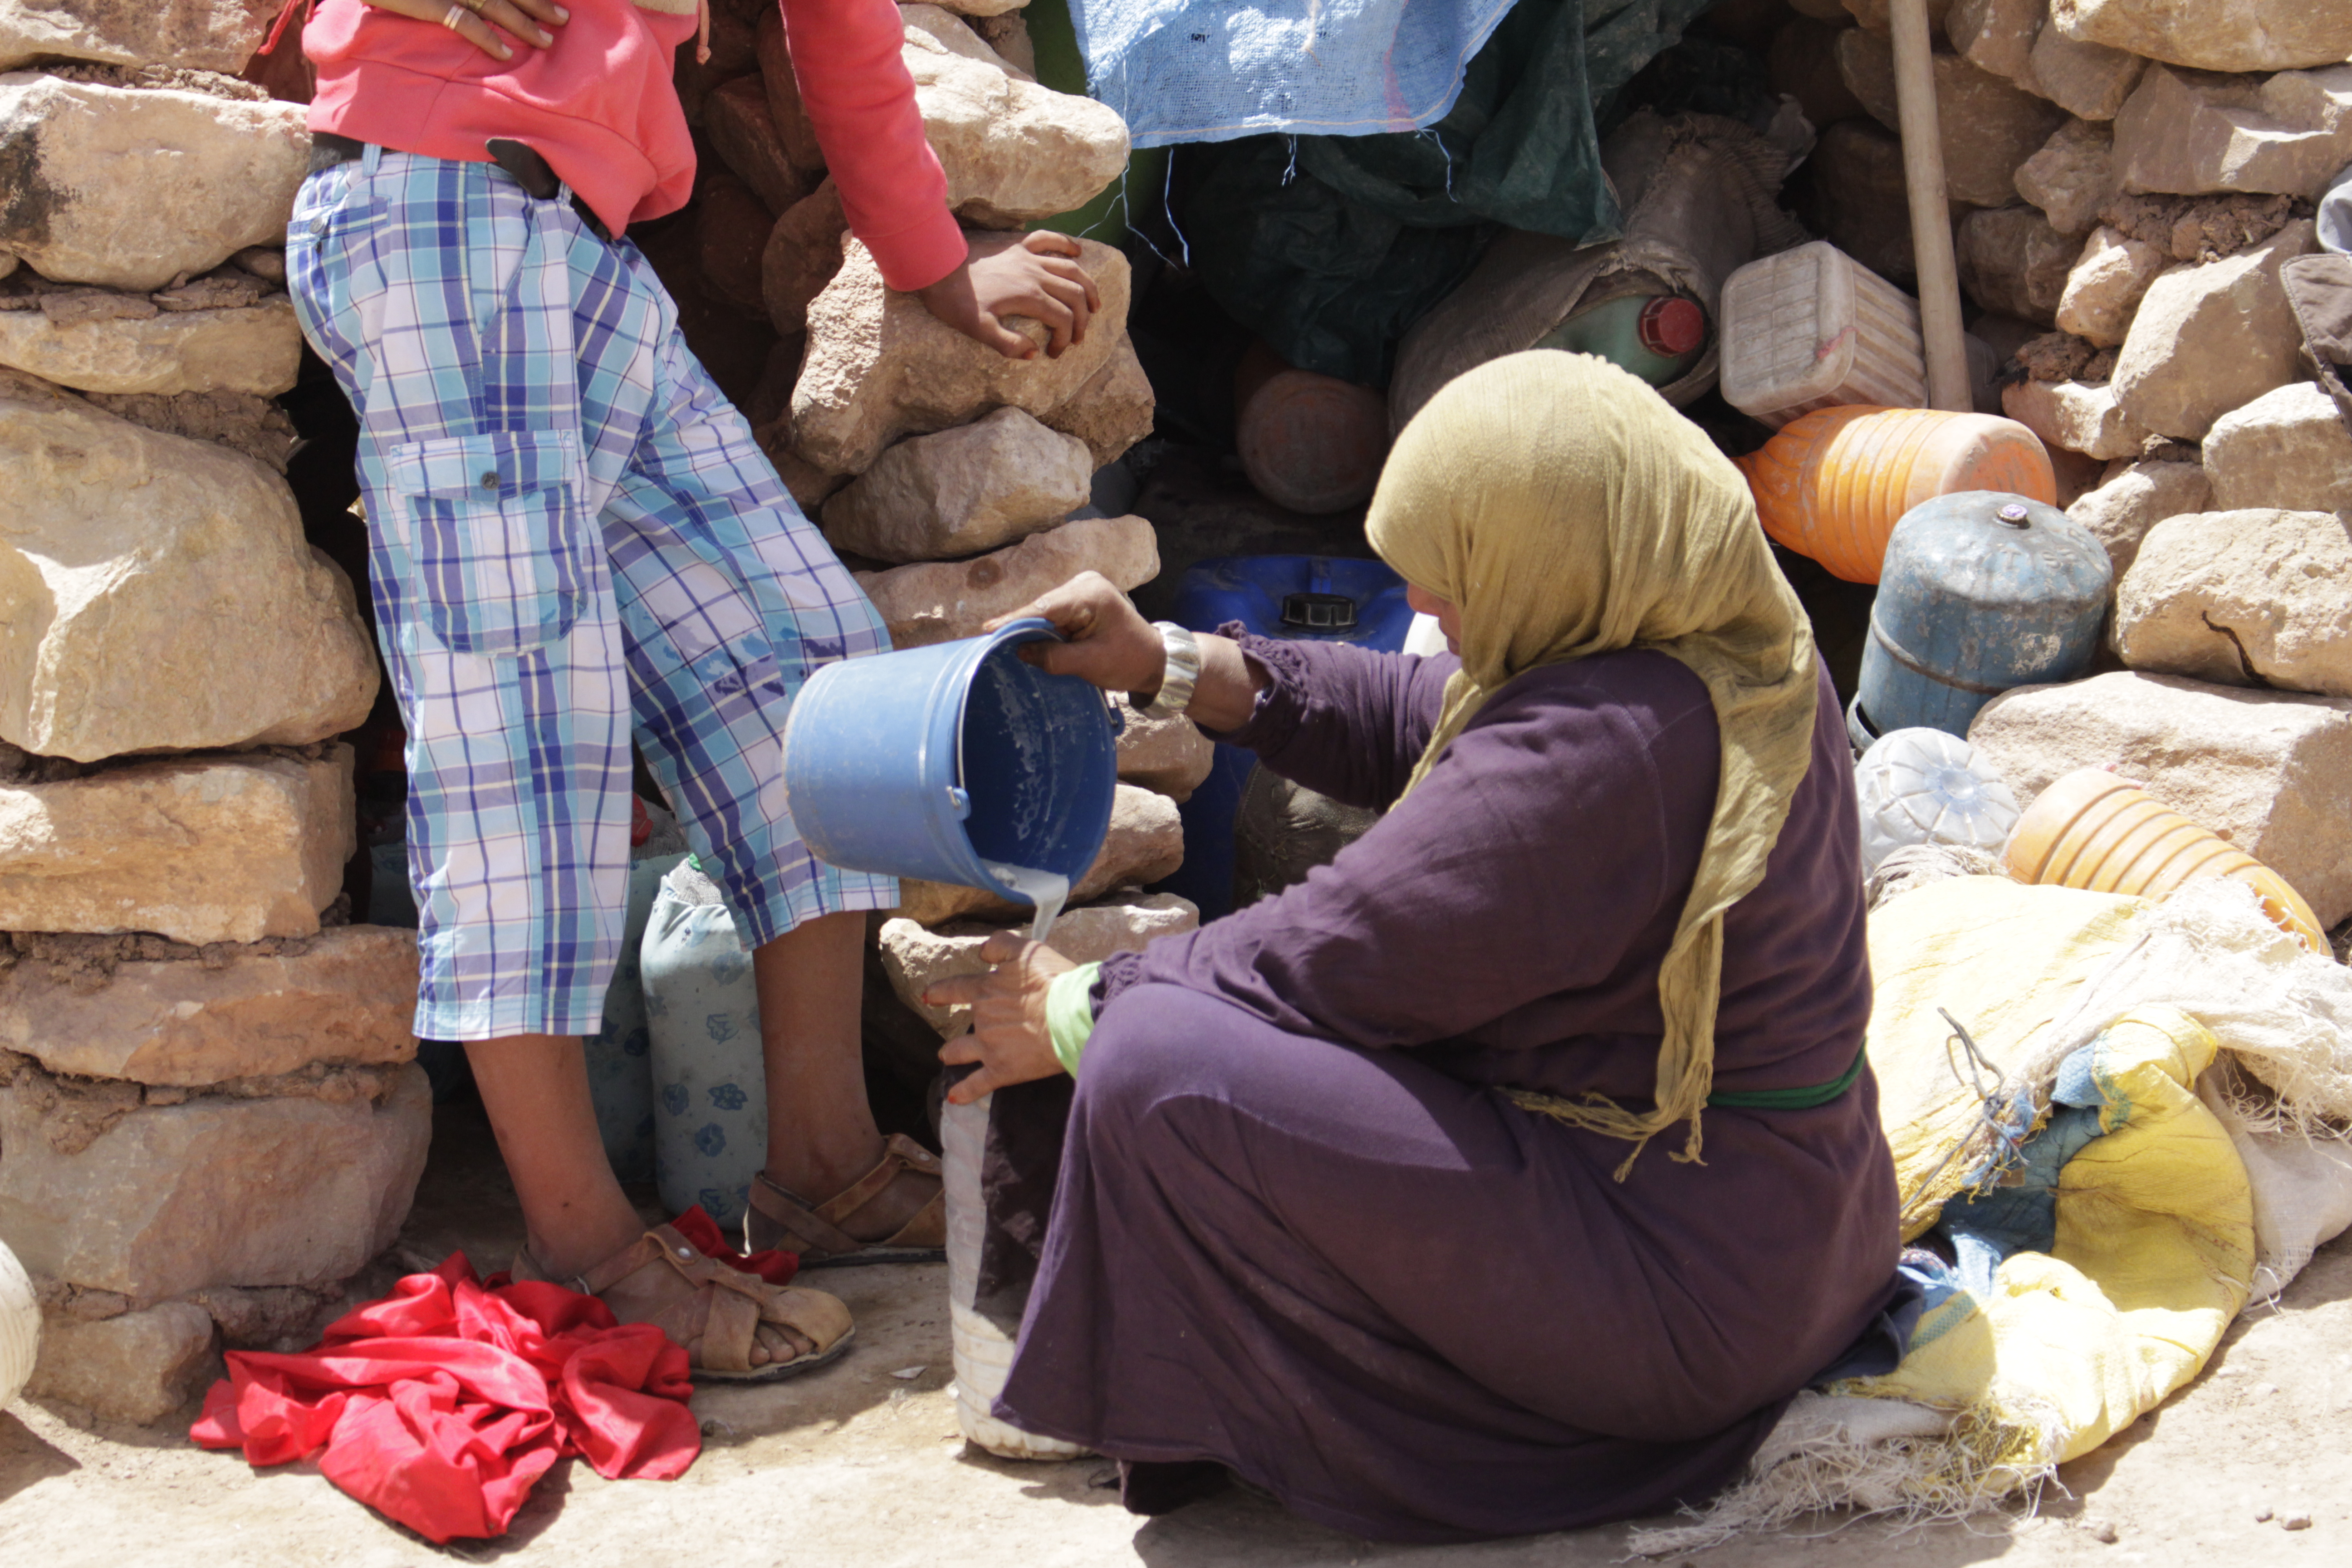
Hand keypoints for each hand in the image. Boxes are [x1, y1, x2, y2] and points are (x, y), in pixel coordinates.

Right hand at [363, 0, 564, 60]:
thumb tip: (487, 1)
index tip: (555, 0)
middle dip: (539, 4)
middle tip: (564, 19)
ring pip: (496, 4)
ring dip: (524, 24)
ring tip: (547, 41)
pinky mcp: (432, 2)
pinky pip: (464, 21)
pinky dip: (487, 37)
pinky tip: (505, 53)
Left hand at [916, 230, 1100, 359]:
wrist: (935, 264)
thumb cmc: (954, 300)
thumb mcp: (978, 329)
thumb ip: (1007, 343)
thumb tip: (1033, 352)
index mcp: (1029, 297)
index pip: (1063, 319)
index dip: (1066, 339)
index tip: (1055, 353)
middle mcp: (1034, 274)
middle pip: (1074, 295)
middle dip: (1083, 319)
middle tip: (1078, 337)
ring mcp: (1027, 256)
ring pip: (1070, 269)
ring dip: (1087, 286)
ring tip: (1095, 304)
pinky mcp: (1017, 244)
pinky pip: (1049, 239)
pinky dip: (1067, 244)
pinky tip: (1077, 253)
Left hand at [925, 932, 1076, 1102]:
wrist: (1069, 1015)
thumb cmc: (1052, 980)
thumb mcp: (1026, 949)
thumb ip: (1000, 945)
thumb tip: (982, 952)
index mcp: (985, 990)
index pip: (956, 989)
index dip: (941, 992)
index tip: (927, 996)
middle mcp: (982, 1019)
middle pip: (962, 1025)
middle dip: (952, 1030)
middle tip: (945, 1037)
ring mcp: (989, 1047)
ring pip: (963, 1052)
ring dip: (952, 1054)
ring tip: (945, 1057)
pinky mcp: (1003, 1070)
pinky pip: (978, 1084)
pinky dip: (965, 1092)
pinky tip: (954, 1098)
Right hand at [982, 571, 1165, 694]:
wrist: (1155, 661)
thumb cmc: (1129, 661)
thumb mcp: (1091, 663)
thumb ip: (1054, 657)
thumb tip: (1019, 650)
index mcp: (1091, 594)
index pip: (1045, 607)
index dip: (1015, 621)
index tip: (988, 630)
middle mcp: (1085, 584)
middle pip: (1042, 608)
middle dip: (1021, 627)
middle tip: (992, 644)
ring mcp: (1082, 590)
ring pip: (1046, 612)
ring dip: (1032, 630)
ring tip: (1005, 645)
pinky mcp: (1080, 602)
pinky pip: (1054, 616)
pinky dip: (1044, 631)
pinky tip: (1028, 642)